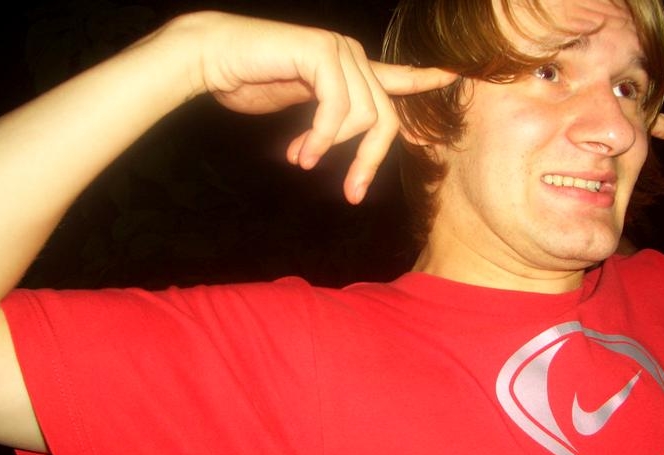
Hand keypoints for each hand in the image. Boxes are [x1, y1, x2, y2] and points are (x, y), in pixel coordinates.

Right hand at [183, 12, 456, 203]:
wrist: (211, 59)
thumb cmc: (249, 83)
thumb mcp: (299, 110)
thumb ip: (327, 122)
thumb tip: (335, 145)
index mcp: (348, 69)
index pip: (397, 77)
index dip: (424, 79)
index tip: (452, 76)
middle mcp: (351, 56)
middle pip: (385, 119)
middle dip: (368, 162)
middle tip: (351, 194)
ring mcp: (340, 51)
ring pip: (365, 117)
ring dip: (334, 150)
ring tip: (303, 161)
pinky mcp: (324, 53)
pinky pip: (339, 109)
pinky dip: (321, 137)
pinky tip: (300, 152)